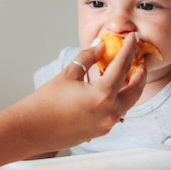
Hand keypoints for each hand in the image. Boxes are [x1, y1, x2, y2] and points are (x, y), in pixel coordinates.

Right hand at [17, 32, 146, 151]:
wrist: (30, 130)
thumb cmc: (44, 104)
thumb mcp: (68, 74)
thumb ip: (88, 58)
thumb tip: (100, 47)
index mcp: (103, 95)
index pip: (123, 66)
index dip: (129, 49)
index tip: (133, 38)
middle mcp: (110, 112)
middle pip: (135, 88)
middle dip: (140, 72)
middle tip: (139, 58)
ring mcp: (106, 124)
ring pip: (129, 102)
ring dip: (132, 86)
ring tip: (129, 73)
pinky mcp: (100, 131)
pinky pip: (118, 112)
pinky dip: (120, 98)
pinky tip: (113, 89)